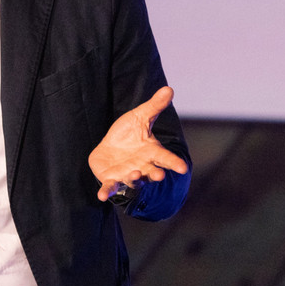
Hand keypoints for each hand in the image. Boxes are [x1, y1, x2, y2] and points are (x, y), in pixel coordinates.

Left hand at [88, 86, 187, 201]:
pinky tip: (101, 196)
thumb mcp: (140, 117)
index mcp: (152, 152)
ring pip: (133, 180)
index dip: (174, 163)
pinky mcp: (111, 179)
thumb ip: (154, 106)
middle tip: (160, 175)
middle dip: (155, 174)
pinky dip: (106, 192)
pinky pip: (109, 188)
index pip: (166, 158)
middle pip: (151, 172)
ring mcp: (127, 175)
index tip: (183, 168)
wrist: (111, 146)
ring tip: (136, 175)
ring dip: (135, 179)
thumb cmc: (129, 133)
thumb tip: (169, 88)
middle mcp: (142, 167)